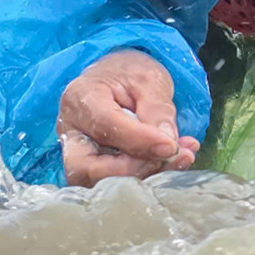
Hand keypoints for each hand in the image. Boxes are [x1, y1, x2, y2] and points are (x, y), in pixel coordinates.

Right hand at [57, 50, 200, 185]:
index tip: (171, 146)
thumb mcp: (149, 79)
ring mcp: (79, 153)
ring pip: (102, 181)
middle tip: (172, 156)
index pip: (105, 127)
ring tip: (182, 156)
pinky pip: (117, 180)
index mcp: (80, 98)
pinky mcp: (95, 166)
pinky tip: (175, 159)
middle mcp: (71, 131)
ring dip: (146, 174)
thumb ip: (157, 111)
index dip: (139, 142)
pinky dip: (149, 173)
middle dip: (134, 170)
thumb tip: (168, 147)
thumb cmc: (129, 72)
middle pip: (88, 169)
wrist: (119, 76)